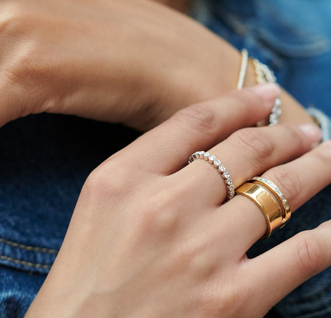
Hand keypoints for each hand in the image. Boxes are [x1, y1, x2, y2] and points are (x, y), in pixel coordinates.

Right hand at [26, 85, 327, 317]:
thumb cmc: (86, 270)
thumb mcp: (100, 200)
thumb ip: (144, 165)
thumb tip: (203, 144)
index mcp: (124, 178)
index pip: (194, 123)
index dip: (237, 103)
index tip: (262, 96)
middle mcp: (165, 206)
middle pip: (242, 151)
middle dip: (282, 134)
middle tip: (304, 130)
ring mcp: (202, 251)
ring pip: (277, 190)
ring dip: (313, 167)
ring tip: (326, 154)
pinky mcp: (233, 297)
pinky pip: (301, 254)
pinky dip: (329, 234)